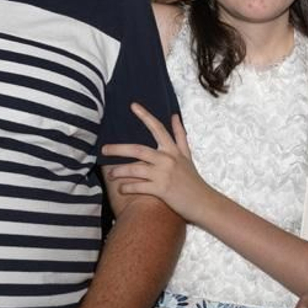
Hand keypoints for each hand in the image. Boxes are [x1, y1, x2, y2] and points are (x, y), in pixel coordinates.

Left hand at [102, 105, 214, 221]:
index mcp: (173, 150)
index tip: (133, 105)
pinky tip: (121, 189)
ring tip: (110, 174)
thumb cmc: (193, 180)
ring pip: (135, 169)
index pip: (158, 128)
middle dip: (118, 149)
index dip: (145, 116)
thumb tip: (175, 116)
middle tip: (104, 149)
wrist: (203, 202)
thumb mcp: (187, 155)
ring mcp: (164, 174)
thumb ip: (179, 135)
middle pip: (138, 149)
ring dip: (119, 171)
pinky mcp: (162, 190)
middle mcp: (168, 159)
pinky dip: (127, 187)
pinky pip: (138, 186)